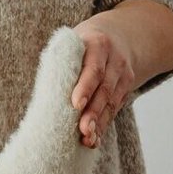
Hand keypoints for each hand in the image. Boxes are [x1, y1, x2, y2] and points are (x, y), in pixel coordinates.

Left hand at [71, 18, 136, 147]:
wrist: (121, 34)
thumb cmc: (83, 43)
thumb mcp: (74, 43)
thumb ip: (62, 62)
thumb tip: (44, 93)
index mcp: (98, 45)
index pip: (93, 69)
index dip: (85, 87)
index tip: (75, 104)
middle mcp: (115, 60)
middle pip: (105, 89)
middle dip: (93, 112)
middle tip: (83, 130)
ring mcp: (124, 75)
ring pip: (112, 102)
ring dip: (99, 123)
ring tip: (87, 139)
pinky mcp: (127, 88)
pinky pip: (115, 108)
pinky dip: (104, 124)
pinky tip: (94, 138)